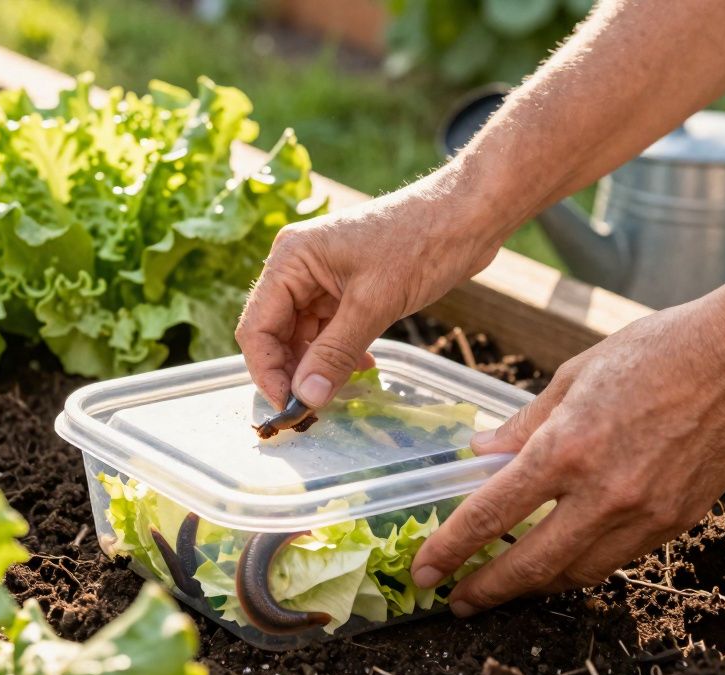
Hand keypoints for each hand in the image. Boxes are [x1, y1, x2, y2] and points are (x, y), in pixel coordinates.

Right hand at [237, 184, 499, 409]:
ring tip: (337, 395)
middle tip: (312, 411)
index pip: (257, 327)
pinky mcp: (346, 287)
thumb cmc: (421, 244)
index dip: (268, 372)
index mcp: (291, 259)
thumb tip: (306, 398)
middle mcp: (297, 267)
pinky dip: (337, 354)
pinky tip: (360, 370)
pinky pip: (328, 329)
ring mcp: (321, 277)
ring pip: (302, 335)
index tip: (290, 409)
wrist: (468, 214)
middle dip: (291, 373)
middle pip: (275, 333)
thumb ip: (335, 353)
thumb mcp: (374, 304)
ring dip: (315, 367)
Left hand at [409, 296, 724, 616]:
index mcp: (566, 449)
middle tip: (454, 600)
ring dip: (532, 586)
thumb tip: (481, 454)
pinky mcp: (676, 523)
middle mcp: (603, 492)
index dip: (450, 550)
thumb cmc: (656, 351)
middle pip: (530, 566)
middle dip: (485, 590)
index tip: (424, 571)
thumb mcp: (573, 376)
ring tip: (503, 585)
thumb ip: (524, 425)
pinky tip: (560, 558)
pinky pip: (615, 560)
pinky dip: (580, 566)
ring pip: (575, 574)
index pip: (491, 515)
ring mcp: (644, 514)